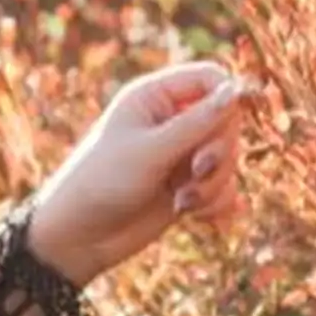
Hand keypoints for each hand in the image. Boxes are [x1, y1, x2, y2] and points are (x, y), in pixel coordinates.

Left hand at [24, 60, 250, 287]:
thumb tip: (237, 90)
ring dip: (214, 183)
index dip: (228, 98)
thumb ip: (197, 123)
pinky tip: (193, 215)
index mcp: (154, 96)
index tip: (226, 127)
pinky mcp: (187, 186)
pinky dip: (215, 202)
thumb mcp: (151, 151)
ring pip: (227, 158)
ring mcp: (180, 155)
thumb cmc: (102, 182)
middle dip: (219, 150)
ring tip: (183, 202)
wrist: (78, 237)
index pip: (211, 78)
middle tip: (196, 170)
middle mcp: (170, 120)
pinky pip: (224, 187)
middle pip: (227, 120)